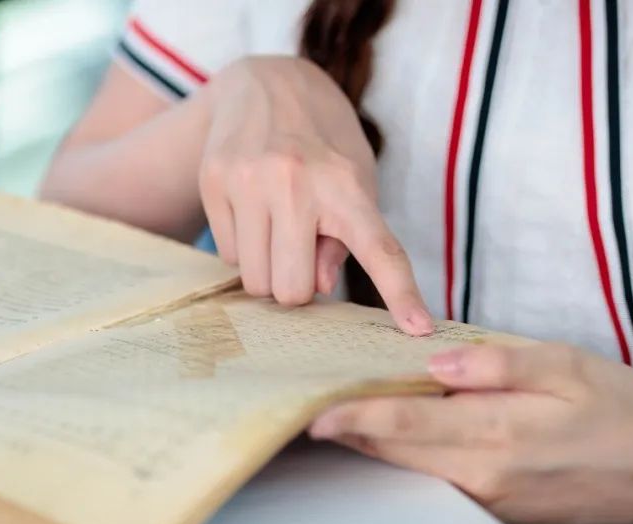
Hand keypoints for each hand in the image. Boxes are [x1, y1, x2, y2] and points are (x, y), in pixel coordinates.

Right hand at [198, 56, 431, 334]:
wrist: (264, 83)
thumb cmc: (323, 142)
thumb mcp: (355, 177)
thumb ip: (348, 237)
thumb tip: (321, 285)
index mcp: (344, 184)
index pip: (379, 249)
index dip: (401, 294)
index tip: (419, 330)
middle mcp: (293, 182)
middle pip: (291, 290)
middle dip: (296, 285)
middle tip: (301, 255)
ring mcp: (247, 181)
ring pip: (253, 280)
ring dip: (267, 270)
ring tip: (276, 230)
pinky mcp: (213, 182)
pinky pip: (228, 255)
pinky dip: (243, 248)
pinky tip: (252, 213)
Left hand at [309, 343, 632, 523]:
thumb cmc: (620, 413)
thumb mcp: (566, 366)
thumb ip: (497, 362)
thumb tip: (436, 359)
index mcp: (497, 432)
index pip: (405, 422)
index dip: (355, 415)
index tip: (316, 411)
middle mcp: (483, 474)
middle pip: (395, 450)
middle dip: (351, 428)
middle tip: (314, 403)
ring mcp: (487, 500)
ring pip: (409, 469)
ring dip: (374, 443)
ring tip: (345, 413)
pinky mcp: (495, 511)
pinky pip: (435, 483)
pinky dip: (407, 458)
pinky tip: (398, 435)